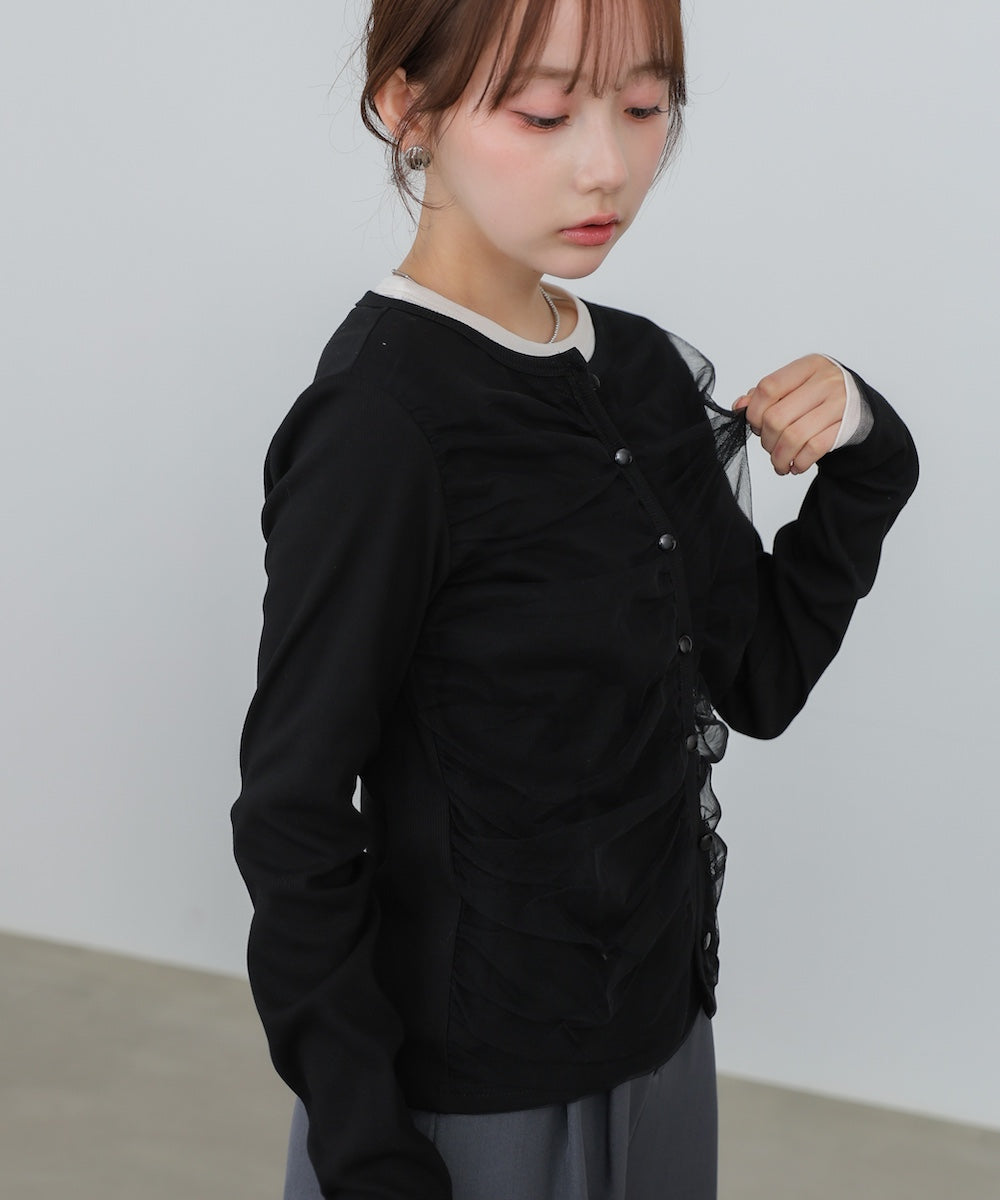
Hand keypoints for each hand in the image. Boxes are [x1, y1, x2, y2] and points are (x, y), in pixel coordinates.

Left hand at [732, 355, 845, 475]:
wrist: (861, 407)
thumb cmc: (820, 396)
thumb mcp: (796, 387)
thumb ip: (766, 395)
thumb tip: (739, 406)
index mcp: (809, 366)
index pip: (768, 388)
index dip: (754, 412)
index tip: (756, 425)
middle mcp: (826, 381)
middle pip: (777, 417)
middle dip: (766, 440)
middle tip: (769, 447)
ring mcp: (839, 404)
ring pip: (794, 437)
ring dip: (779, 457)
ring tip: (779, 463)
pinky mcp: (846, 426)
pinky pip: (813, 449)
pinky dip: (798, 463)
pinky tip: (795, 466)